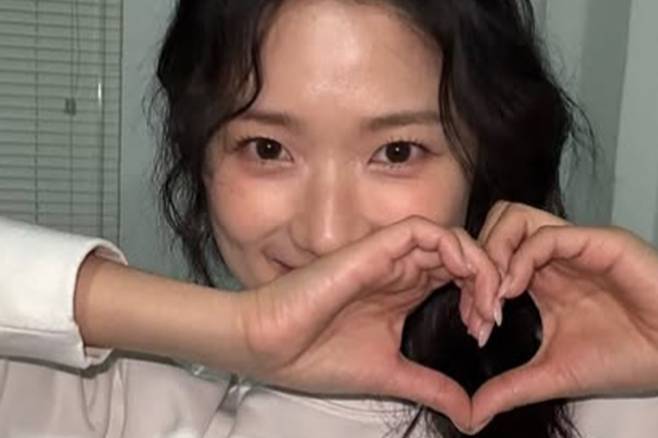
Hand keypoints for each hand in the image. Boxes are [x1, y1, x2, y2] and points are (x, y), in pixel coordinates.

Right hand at [237, 216, 499, 429]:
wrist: (271, 348)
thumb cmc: (318, 358)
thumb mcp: (391, 375)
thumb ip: (432, 387)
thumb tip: (470, 416)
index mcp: (403, 294)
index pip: (457, 279)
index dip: (482, 298)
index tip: (485, 333)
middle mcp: (400, 271)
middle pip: (460, 257)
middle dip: (488, 282)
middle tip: (492, 317)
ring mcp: (388, 258)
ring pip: (449, 239)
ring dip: (478, 264)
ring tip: (485, 301)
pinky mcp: (374, 249)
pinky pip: (423, 230)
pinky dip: (452, 246)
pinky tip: (464, 277)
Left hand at [467, 202, 657, 431]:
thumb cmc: (622, 360)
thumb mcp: (553, 374)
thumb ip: (510, 388)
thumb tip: (470, 417)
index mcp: (540, 276)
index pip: (489, 257)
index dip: (471, 285)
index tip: (473, 324)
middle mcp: (552, 255)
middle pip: (494, 227)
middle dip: (476, 264)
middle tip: (479, 308)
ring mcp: (572, 244)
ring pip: (512, 218)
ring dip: (494, 255)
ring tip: (495, 298)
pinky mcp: (596, 241)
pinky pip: (545, 235)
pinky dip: (519, 260)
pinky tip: (514, 293)